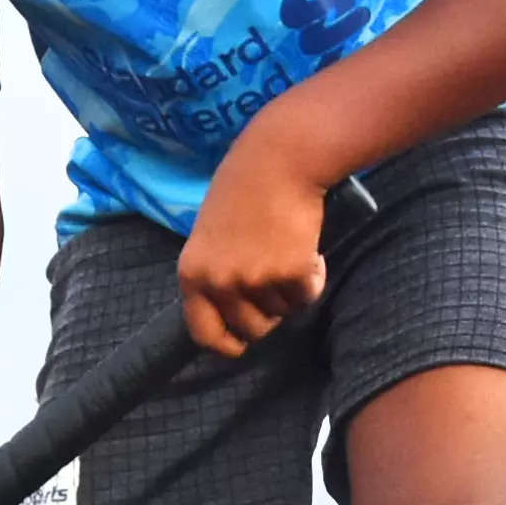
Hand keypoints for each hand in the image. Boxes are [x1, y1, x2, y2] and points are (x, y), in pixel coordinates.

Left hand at [174, 144, 330, 358]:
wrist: (279, 160)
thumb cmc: (243, 188)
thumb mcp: (209, 234)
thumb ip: (215, 272)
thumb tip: (231, 311)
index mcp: (192, 274)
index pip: (203, 333)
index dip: (226, 344)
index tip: (240, 344)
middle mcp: (221, 282)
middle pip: (253, 328)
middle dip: (270, 313)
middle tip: (276, 282)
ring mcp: (256, 279)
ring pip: (283, 311)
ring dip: (291, 291)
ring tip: (289, 252)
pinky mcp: (292, 273)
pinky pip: (307, 296)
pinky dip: (313, 278)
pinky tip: (308, 249)